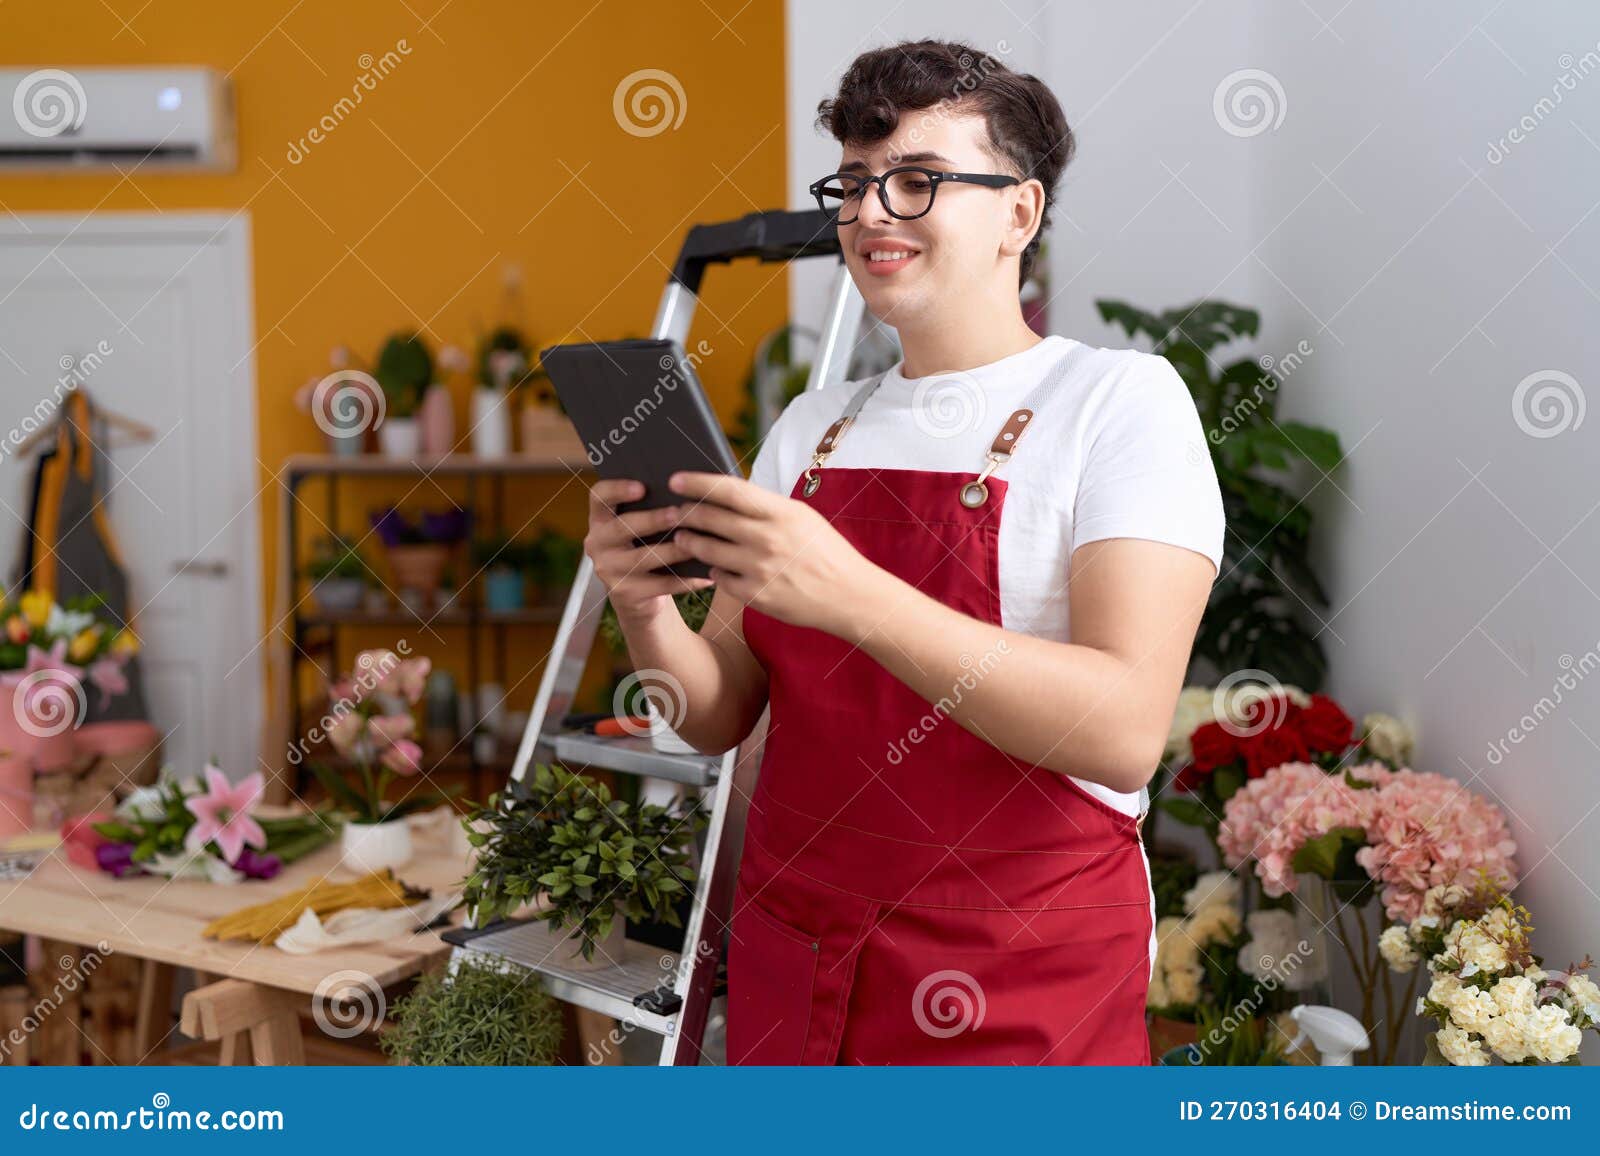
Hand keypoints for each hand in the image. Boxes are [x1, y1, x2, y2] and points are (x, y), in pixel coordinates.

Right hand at [583, 479, 713, 618]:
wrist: (637, 595)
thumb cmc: (645, 547)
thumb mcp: (641, 528)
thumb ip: (652, 508)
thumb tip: (688, 489)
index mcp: (600, 519)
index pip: (599, 497)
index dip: (617, 489)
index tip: (642, 486)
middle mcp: (597, 543)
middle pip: (621, 527)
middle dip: (652, 519)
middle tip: (678, 513)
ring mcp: (608, 570)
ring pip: (643, 558)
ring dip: (673, 551)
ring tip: (698, 543)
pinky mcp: (625, 593)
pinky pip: (659, 585)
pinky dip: (686, 580)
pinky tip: (707, 576)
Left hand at [666, 471, 881, 636]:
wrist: (848, 595)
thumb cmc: (825, 552)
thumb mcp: (802, 518)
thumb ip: (766, 508)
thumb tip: (728, 497)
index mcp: (780, 513)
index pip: (729, 490)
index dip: (697, 483)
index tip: (675, 479)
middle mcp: (767, 538)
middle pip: (711, 519)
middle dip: (685, 513)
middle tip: (673, 511)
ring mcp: (759, 568)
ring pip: (708, 550)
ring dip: (690, 542)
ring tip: (683, 538)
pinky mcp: (755, 595)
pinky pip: (720, 578)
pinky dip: (714, 571)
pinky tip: (714, 567)